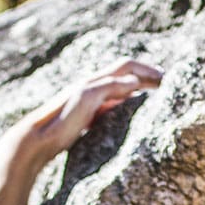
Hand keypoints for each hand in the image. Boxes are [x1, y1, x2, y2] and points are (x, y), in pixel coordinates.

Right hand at [0, 59, 162, 172]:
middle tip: (166, 76)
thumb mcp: (90, 121)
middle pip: (125, 66)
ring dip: (142, 73)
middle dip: (147, 69)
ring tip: (160, 79)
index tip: (160, 81)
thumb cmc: (62, 133)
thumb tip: (124, 107)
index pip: (122, 73)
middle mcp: (91, 82)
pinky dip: (123, 84)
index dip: (142, 74)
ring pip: (120, 71)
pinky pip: (107, 86)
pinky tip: (136, 86)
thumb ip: (104, 110)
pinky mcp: (83, 96)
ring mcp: (87, 87)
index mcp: (93, 87)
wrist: (38, 139)